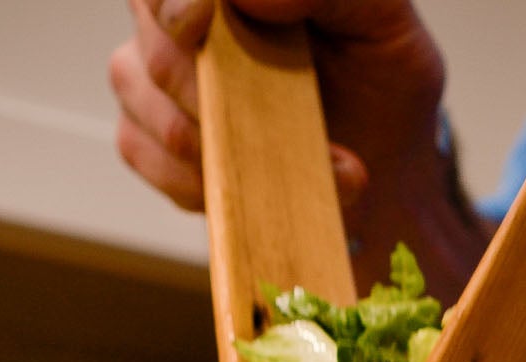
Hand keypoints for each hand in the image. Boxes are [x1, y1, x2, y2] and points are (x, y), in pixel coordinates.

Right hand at [108, 0, 445, 220]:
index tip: (199, 22)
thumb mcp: (382, 22)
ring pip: (144, 99)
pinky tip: (252, 181)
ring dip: (225, 144)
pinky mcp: (143, 136)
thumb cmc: (378, 81)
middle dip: (212, 89)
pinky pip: (145, 154)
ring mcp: (151, 75)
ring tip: (295, 159)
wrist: (374, 164)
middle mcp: (177, 14)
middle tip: (290, 122)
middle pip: (154, 38)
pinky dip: (203, 179)